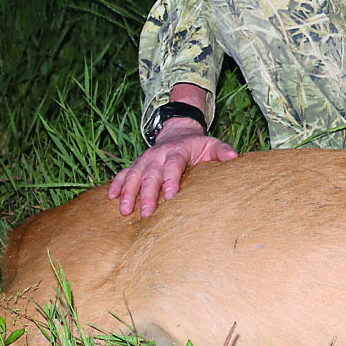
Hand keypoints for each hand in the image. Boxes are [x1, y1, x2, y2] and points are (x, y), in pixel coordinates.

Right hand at [108, 119, 238, 217]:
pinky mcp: (136, 164)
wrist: (178, 131)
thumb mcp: (212, 144)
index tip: (170, 197)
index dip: (171, 180)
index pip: (173, 166)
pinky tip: (111, 198)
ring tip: (124, 211)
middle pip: (150, 175)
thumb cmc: (197, 144)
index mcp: (177, 151)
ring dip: (128, 193)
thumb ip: (222, 152)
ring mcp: (144, 160)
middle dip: (146, 194)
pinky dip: (116, 185)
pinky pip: (123, 174)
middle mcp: (158, 155)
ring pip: (133, 175)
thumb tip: (234, 158)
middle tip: (145, 214)